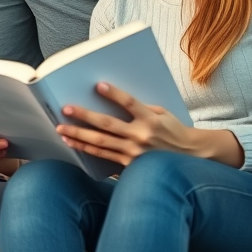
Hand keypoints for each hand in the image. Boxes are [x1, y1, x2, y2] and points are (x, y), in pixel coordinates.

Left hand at [57, 83, 242, 167]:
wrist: (189, 159)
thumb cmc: (172, 131)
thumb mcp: (161, 114)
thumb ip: (140, 108)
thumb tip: (113, 99)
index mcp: (151, 119)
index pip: (130, 103)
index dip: (114, 94)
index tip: (99, 85)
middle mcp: (141, 136)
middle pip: (107, 124)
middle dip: (84, 116)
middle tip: (66, 108)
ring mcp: (134, 152)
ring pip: (100, 142)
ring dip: (78, 134)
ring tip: (61, 129)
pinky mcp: (129, 165)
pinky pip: (103, 155)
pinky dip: (86, 149)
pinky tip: (73, 142)